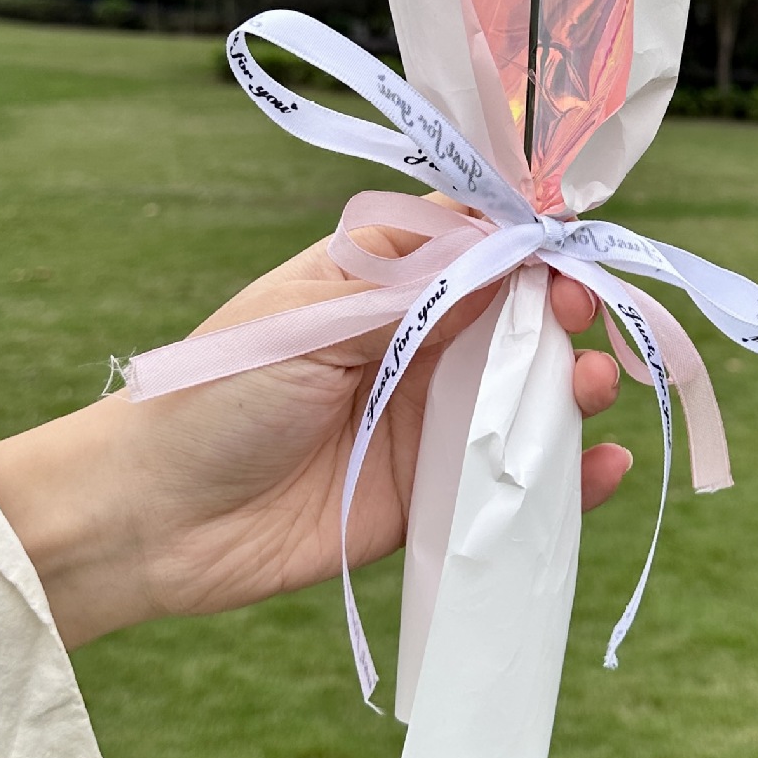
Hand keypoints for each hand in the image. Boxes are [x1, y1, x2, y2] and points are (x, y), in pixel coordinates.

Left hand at [0, 223, 631, 647]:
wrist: (152, 517)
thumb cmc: (218, 390)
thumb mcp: (317, 318)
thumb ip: (421, 290)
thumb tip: (518, 245)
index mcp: (382, 278)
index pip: (479, 240)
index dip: (531, 241)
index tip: (569, 249)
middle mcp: (416, 341)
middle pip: (519, 316)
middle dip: (564, 312)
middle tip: (581, 322)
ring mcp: (427, 420)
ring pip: (527, 395)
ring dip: (574, 388)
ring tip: (594, 389)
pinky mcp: (431, 498)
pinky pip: (512, 481)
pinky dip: (569, 478)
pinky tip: (605, 471)